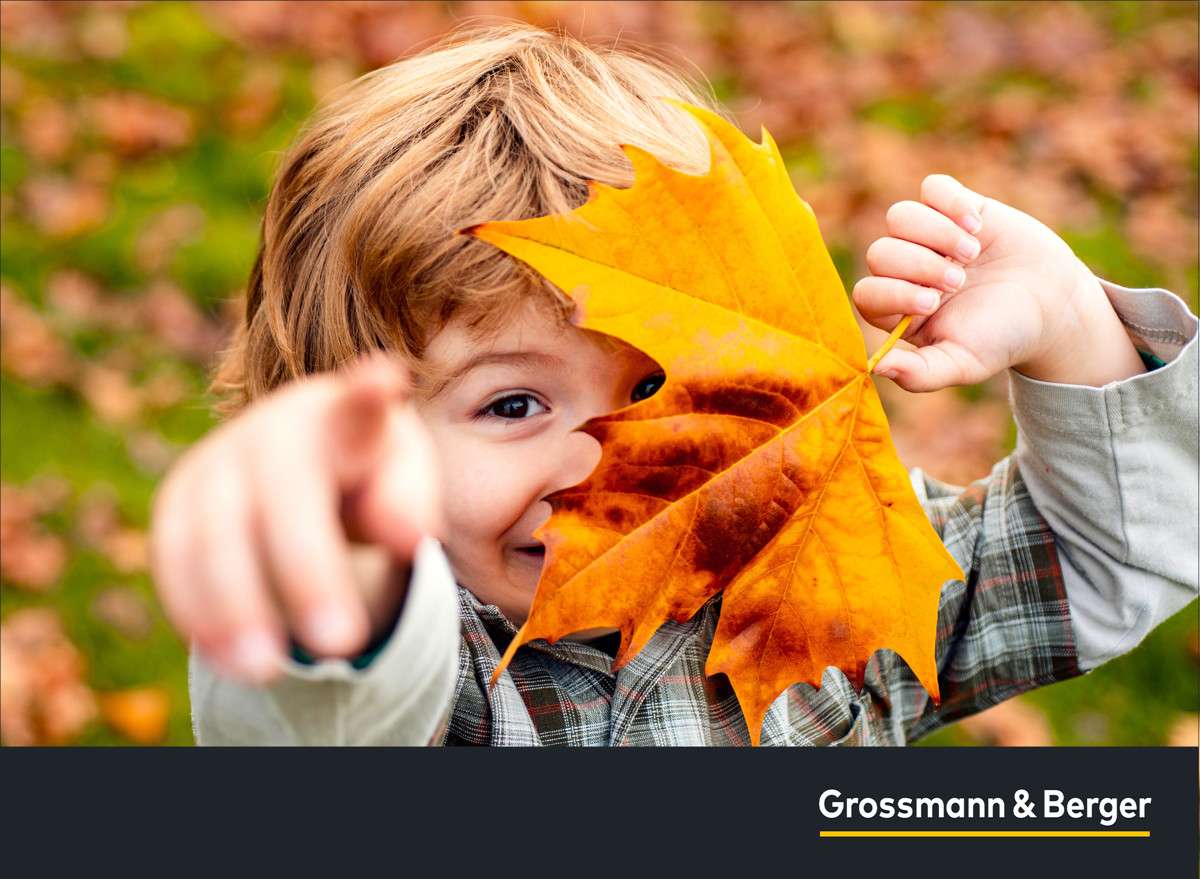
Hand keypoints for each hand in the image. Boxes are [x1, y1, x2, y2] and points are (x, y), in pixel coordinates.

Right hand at [150, 354, 442, 683]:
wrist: (304, 464)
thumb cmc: (369, 474)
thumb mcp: (403, 482)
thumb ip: (411, 502)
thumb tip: (409, 536)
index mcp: (344, 416)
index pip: (359, 402)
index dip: (368, 392)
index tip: (384, 381)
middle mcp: (273, 429)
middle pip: (284, 492)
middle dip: (308, 570)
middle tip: (343, 642)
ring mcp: (216, 462)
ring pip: (213, 532)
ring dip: (236, 607)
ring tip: (269, 672)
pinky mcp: (178, 503)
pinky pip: (173, 558)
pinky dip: (198, 611)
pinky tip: (228, 659)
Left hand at [854, 174, 1143, 390]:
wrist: (1052, 305)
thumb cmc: (1002, 338)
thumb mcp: (963, 364)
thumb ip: (920, 374)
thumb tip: (877, 367)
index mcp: (898, 310)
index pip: (867, 293)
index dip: (893, 292)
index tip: (933, 302)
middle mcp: (905, 271)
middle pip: (880, 252)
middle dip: (919, 264)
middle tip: (958, 281)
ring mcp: (928, 236)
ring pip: (900, 216)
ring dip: (935, 232)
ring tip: (971, 253)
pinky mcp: (956, 207)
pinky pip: (932, 188)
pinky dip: (951, 203)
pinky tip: (978, 226)